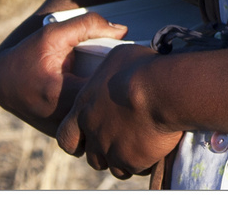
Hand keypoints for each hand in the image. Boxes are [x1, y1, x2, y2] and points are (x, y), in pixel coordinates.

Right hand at [0, 11, 127, 138]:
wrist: (2, 81)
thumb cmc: (29, 55)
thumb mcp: (54, 33)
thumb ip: (88, 25)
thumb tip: (123, 31)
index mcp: (64, 95)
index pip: (107, 93)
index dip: (121, 80)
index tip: (127, 69)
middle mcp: (64, 119)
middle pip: (107, 113)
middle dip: (121, 99)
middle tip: (127, 82)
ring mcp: (63, 132)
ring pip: (99, 127)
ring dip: (109, 112)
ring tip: (115, 92)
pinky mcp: (62, 137)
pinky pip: (90, 133)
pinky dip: (96, 119)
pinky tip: (100, 102)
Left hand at [56, 43, 185, 177]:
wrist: (161, 90)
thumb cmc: (139, 68)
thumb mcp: (117, 59)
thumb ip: (108, 72)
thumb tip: (115, 68)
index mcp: (84, 109)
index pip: (66, 136)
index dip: (75, 140)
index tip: (86, 139)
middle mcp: (93, 134)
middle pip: (92, 157)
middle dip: (105, 153)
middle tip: (121, 142)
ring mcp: (112, 151)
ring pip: (115, 167)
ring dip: (125, 159)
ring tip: (141, 145)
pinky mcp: (132, 161)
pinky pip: (136, 169)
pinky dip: (144, 162)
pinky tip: (155, 149)